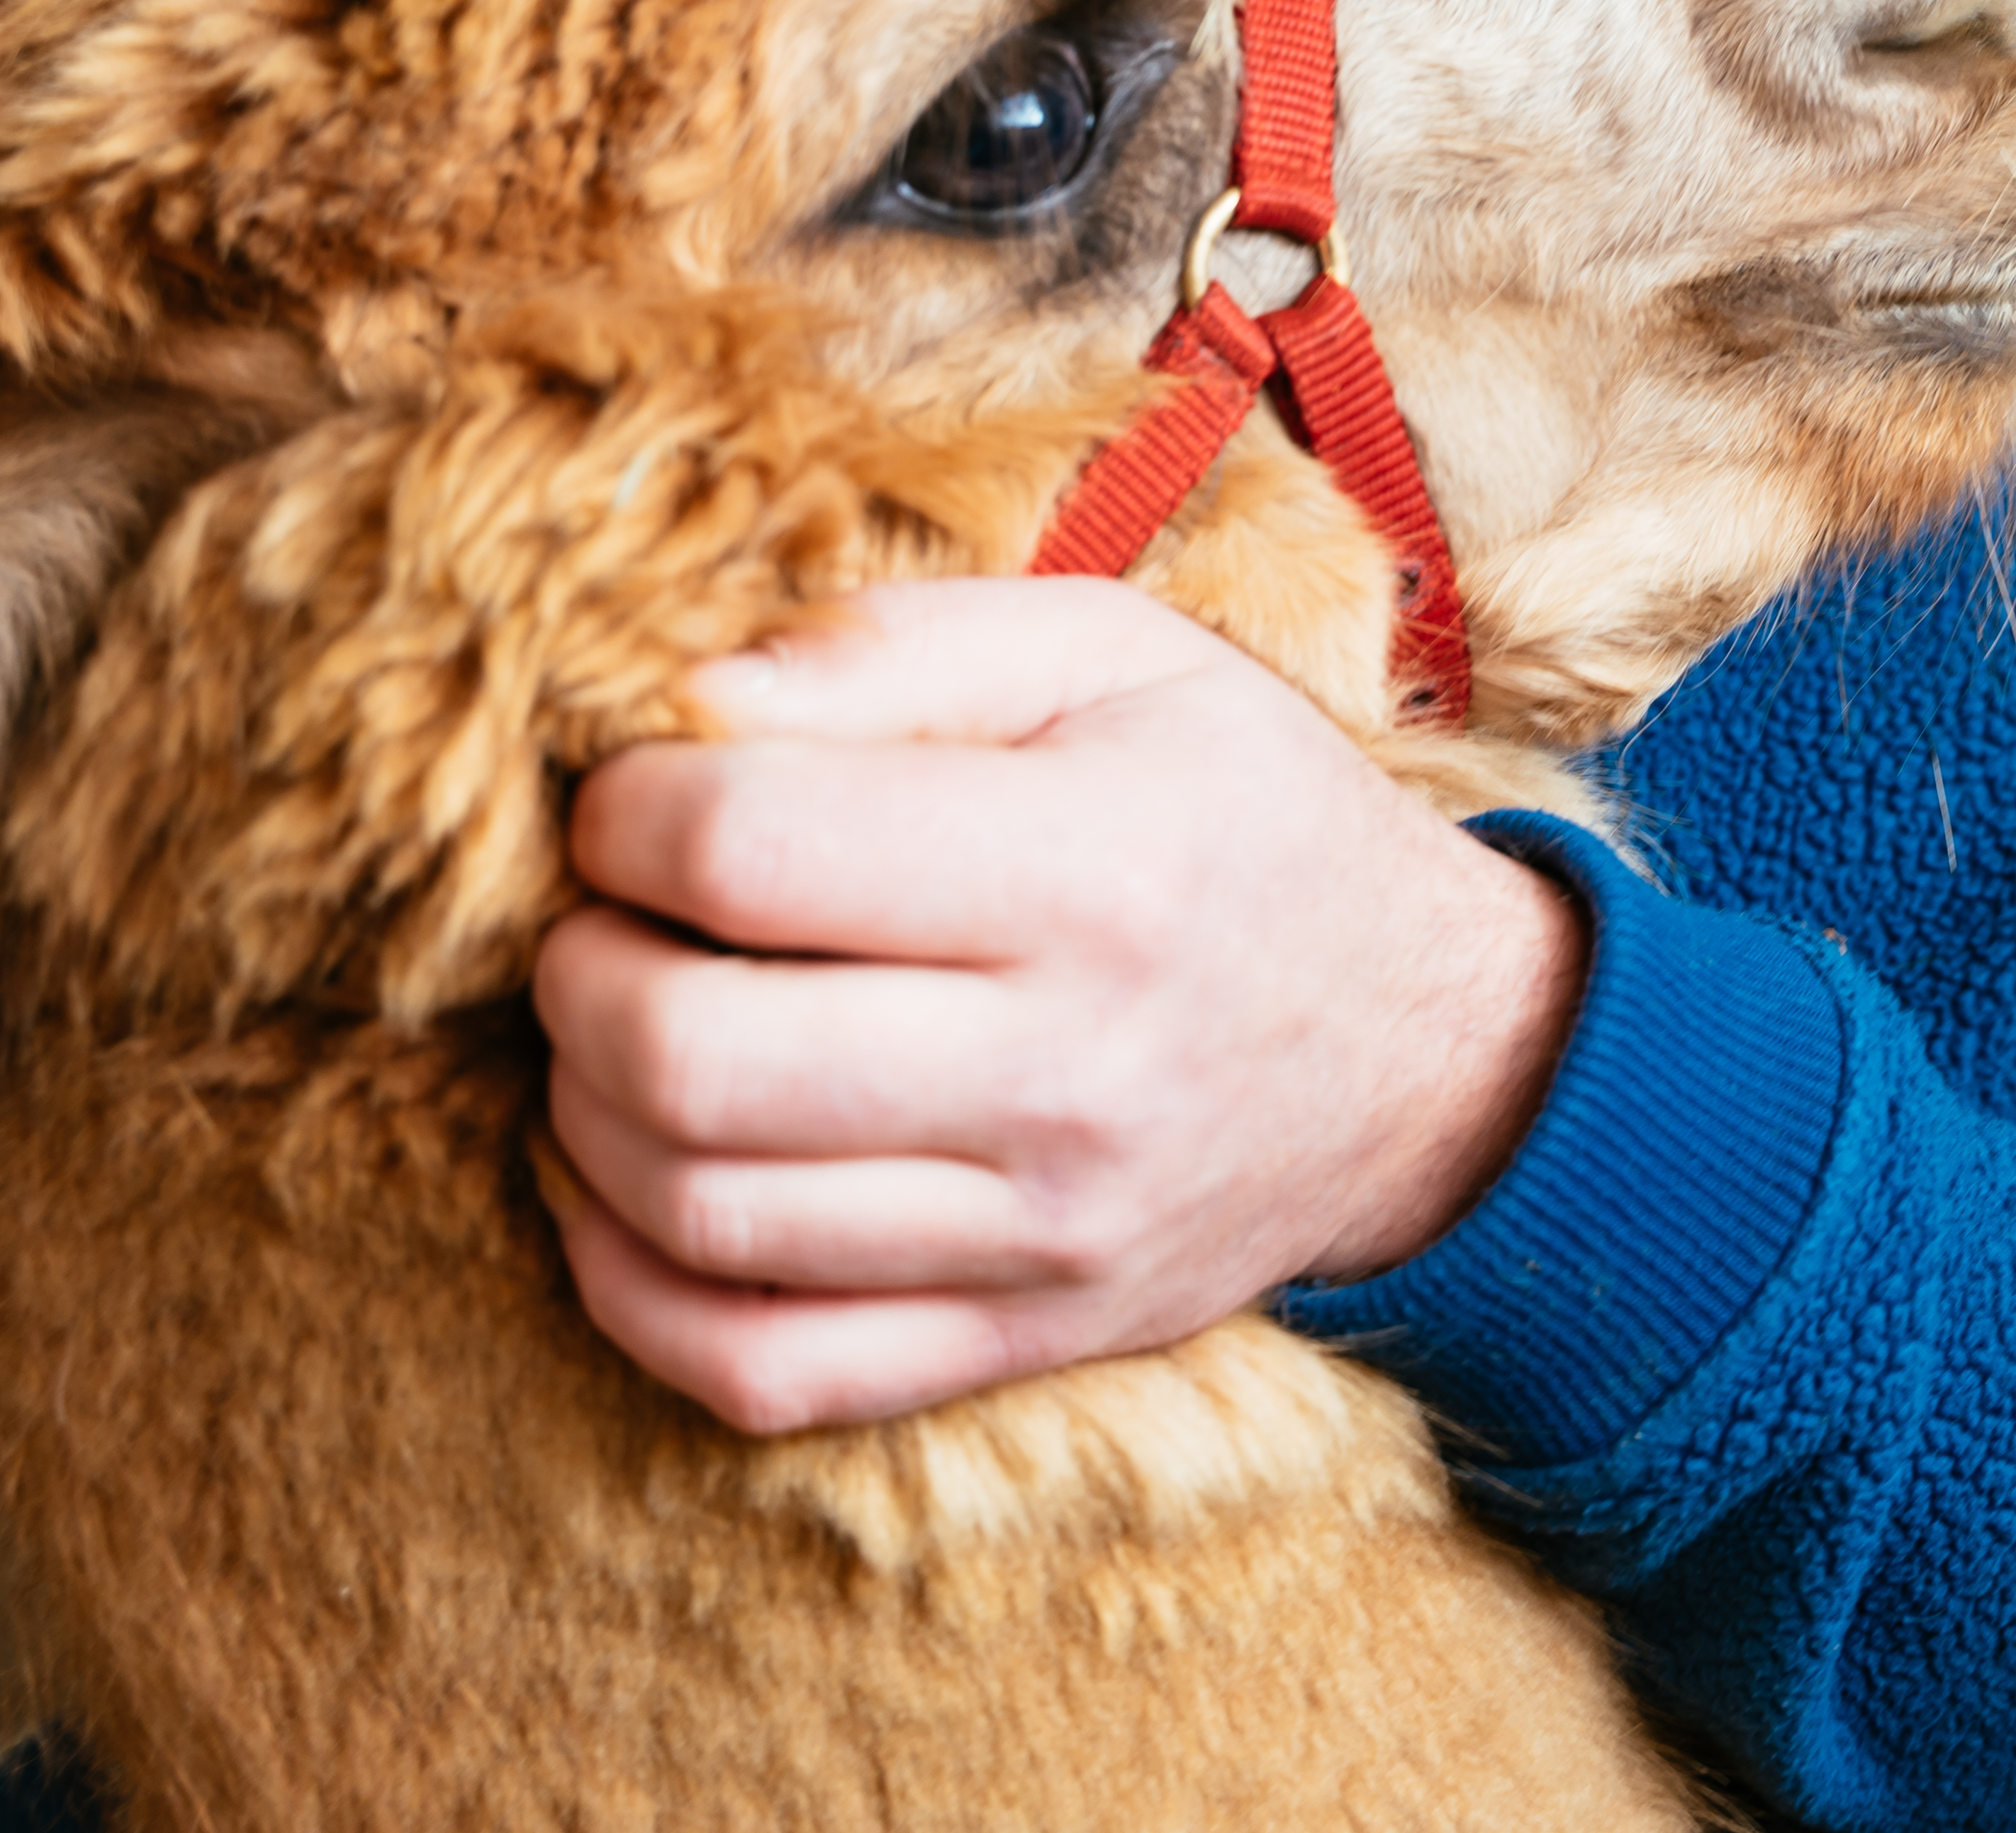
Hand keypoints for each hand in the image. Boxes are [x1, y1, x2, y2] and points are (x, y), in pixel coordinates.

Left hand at [534, 575, 1586, 1435]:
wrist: (1436, 1052)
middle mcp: (1072, 1072)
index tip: (642, 793)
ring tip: (617, 1029)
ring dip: (584, 1115)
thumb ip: (899, 646)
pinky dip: (632, 1293)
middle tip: (603, 917)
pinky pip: (760, 1369)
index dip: (629, 810)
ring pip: (701, 1218)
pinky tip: (629, 1190)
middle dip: (579, 971)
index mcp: (1095, 870)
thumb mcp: (1118, 656)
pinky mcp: (1025, 1341)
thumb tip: (683, 704)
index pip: (751, 853)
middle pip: (691, 1059)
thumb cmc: (1247, 814)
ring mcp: (1046, 1236)